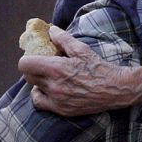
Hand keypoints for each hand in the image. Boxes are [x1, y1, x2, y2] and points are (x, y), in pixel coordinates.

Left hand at [19, 26, 134, 115]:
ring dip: (37, 83)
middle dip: (33, 70)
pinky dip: (41, 96)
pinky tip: (50, 91)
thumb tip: (51, 30)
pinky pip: (40, 103)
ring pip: (34, 90)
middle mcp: (54, 86)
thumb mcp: (81, 49)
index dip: (27, 59)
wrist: (116, 89)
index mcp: (56, 68)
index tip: (34, 57)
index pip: (24, 64)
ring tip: (48, 79)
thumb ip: (63, 39)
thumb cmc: (99, 68)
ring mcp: (57, 100)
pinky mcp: (62, 110)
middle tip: (43, 66)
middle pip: (28, 77)